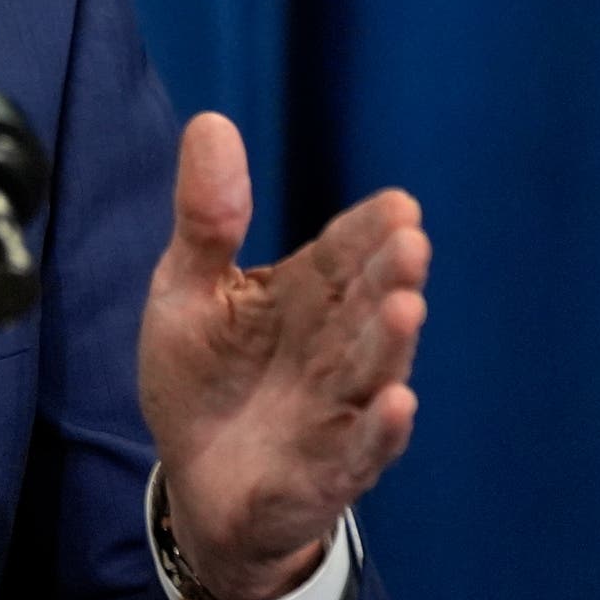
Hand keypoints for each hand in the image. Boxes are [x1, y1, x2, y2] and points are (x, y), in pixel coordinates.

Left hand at [136, 114, 428, 599]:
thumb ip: (206, 219)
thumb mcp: (187, 289)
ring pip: (371, 371)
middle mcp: (333, 346)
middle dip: (390, 276)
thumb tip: (211, 122)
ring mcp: (337, 408)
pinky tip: (397, 403)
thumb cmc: (204, 376)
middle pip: (366, 306)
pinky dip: (380, 429)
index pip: (342, 255)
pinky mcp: (329, 468)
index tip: (398, 206)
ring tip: (406, 307)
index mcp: (305, 296)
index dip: (368, 232)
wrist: (194, 477)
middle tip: (411, 242)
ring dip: (390, 343)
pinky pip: (361, 449)